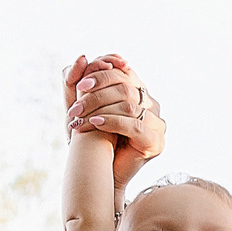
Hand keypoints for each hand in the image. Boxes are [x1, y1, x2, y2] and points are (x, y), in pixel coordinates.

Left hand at [64, 53, 164, 189]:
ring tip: (78, 118)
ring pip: (129, 104)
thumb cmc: (90, 139)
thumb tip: (81, 57)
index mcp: (138, 90)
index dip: (101, 74)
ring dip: (99, 109)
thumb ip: (75, 81)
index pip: (122, 71)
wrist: (100, 174)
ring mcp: (157, 122)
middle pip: (124, 86)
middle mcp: (151, 103)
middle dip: (96, 94)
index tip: (80, 85)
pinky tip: (94, 124)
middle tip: (74, 107)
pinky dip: (112, 121)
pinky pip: (134, 125)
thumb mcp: (79, 106)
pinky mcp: (156, 141)